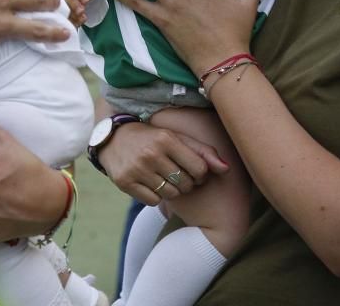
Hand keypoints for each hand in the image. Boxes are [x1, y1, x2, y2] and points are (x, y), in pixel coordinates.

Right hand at [54, 0, 98, 25]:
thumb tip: (82, 3)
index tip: (86, 0)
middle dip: (73, 4)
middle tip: (81, 12)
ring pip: (58, 2)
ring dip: (69, 13)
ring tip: (79, 19)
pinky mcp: (50, 1)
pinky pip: (56, 11)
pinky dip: (65, 19)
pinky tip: (74, 23)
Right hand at [97, 121, 228, 205]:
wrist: (113, 138)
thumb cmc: (152, 138)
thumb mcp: (176, 137)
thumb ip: (203, 151)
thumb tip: (226, 169)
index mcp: (166, 139)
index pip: (199, 168)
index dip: (201, 174)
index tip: (194, 171)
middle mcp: (151, 154)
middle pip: (185, 184)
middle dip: (187, 183)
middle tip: (178, 175)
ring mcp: (136, 170)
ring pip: (171, 194)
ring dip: (172, 190)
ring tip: (165, 179)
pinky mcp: (125, 183)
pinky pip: (153, 201)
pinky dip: (156, 196)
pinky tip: (151, 183)